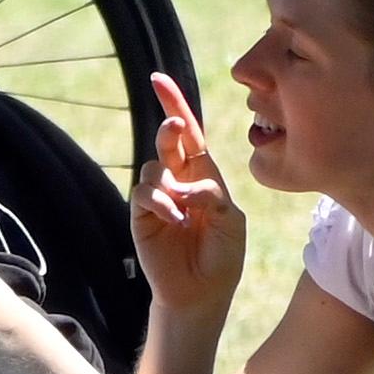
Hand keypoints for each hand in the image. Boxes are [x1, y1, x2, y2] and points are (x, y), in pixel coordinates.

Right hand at [130, 71, 248, 314]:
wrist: (202, 294)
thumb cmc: (222, 257)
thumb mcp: (231, 222)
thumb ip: (212, 195)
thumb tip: (180, 185)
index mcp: (204, 176)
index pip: (190, 134)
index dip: (175, 104)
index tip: (158, 79)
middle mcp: (178, 180)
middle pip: (167, 139)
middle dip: (169, 127)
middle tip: (174, 126)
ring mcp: (158, 197)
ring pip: (154, 166)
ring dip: (171, 182)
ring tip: (184, 212)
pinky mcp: (141, 215)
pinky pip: (144, 193)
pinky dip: (159, 201)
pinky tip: (173, 219)